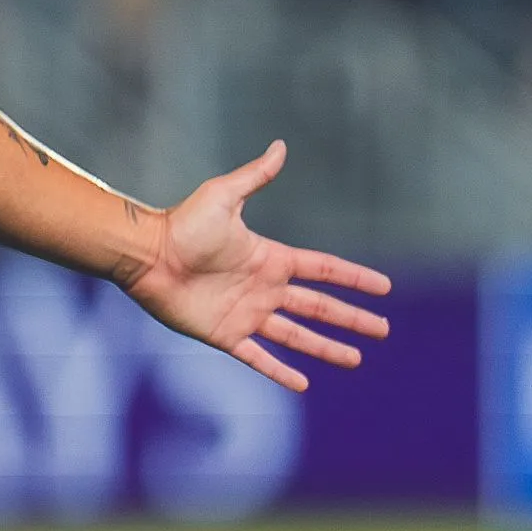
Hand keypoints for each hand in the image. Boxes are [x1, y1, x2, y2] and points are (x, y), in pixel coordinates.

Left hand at [124, 140, 390, 391]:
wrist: (147, 255)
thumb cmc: (182, 224)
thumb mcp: (224, 196)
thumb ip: (255, 177)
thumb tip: (280, 146)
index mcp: (270, 259)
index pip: (323, 270)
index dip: (354, 278)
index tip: (384, 287)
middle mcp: (264, 288)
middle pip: (320, 307)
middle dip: (352, 319)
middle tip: (383, 330)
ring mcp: (247, 313)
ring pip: (297, 336)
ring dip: (327, 349)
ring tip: (356, 361)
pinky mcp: (226, 335)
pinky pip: (259, 358)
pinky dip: (280, 372)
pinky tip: (302, 384)